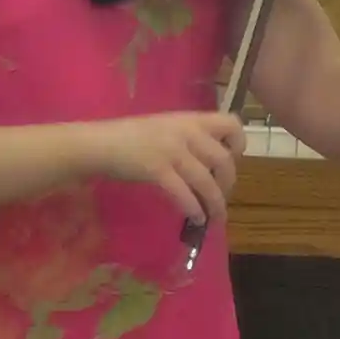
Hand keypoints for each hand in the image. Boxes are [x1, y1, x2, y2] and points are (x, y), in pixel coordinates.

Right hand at [83, 111, 245, 224]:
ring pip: (207, 180)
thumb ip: (189, 138)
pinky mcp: (156, 169)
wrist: (100, 143)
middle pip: (223, 159)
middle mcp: (186, 132)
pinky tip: (196, 219)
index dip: (238, 143)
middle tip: (223, 196)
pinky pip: (184, 193)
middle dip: (228, 182)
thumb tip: (210, 163)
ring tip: (215, 217)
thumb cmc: (132, 137)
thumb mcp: (167, 128)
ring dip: (215, 203)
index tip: (232, 159)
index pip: (232, 123)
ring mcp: (172, 150)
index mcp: (191, 119)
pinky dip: (194, 208)